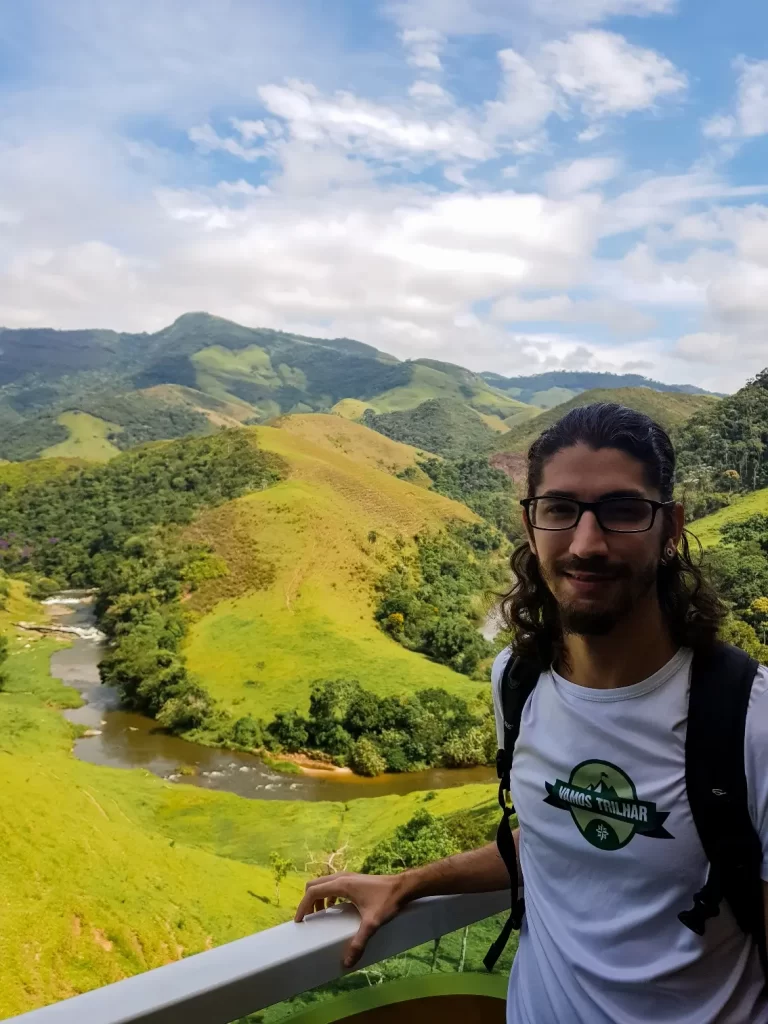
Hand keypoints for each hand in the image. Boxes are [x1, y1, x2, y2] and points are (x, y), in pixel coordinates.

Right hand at [295, 872, 409, 967]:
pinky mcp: (354, 879)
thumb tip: (347, 962)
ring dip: (318, 898)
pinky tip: (335, 908)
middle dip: (308, 901)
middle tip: (307, 919)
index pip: (313, 892)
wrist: (403, 887)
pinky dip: (327, 895)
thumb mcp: (372, 923)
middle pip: (315, 885)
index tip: (299, 921)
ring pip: (324, 883)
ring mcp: (348, 876)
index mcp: (341, 884)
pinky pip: (333, 885)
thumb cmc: (388, 901)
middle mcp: (342, 877)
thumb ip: (360, 942)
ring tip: (319, 915)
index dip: (302, 906)